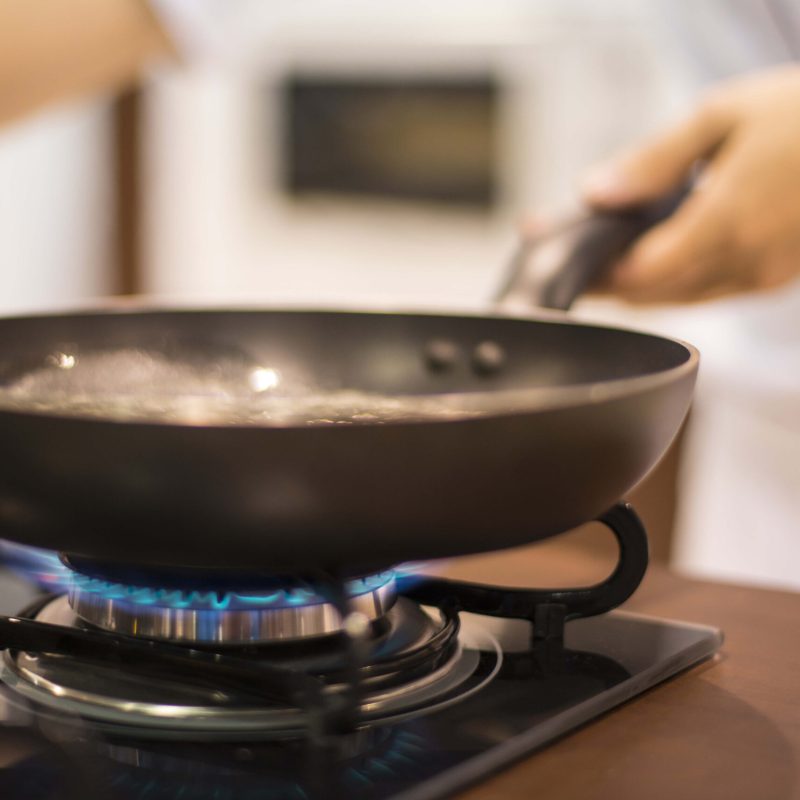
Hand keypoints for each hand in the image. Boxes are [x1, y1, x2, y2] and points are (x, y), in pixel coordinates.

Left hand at [581, 66, 799, 303]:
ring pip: (681, 298)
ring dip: (640, 285)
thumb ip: (652, 162)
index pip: (638, 276)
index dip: (597, 273)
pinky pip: (710, 291)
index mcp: (725, 225)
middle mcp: (744, 263)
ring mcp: (763, 276)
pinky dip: (676, 280)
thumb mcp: (721, 118)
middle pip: (653, 294)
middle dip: (609, 281)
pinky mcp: (776, 278)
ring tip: (606, 259)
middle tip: (576, 262)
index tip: (564, 261)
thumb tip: (593, 192)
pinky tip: (658, 256)